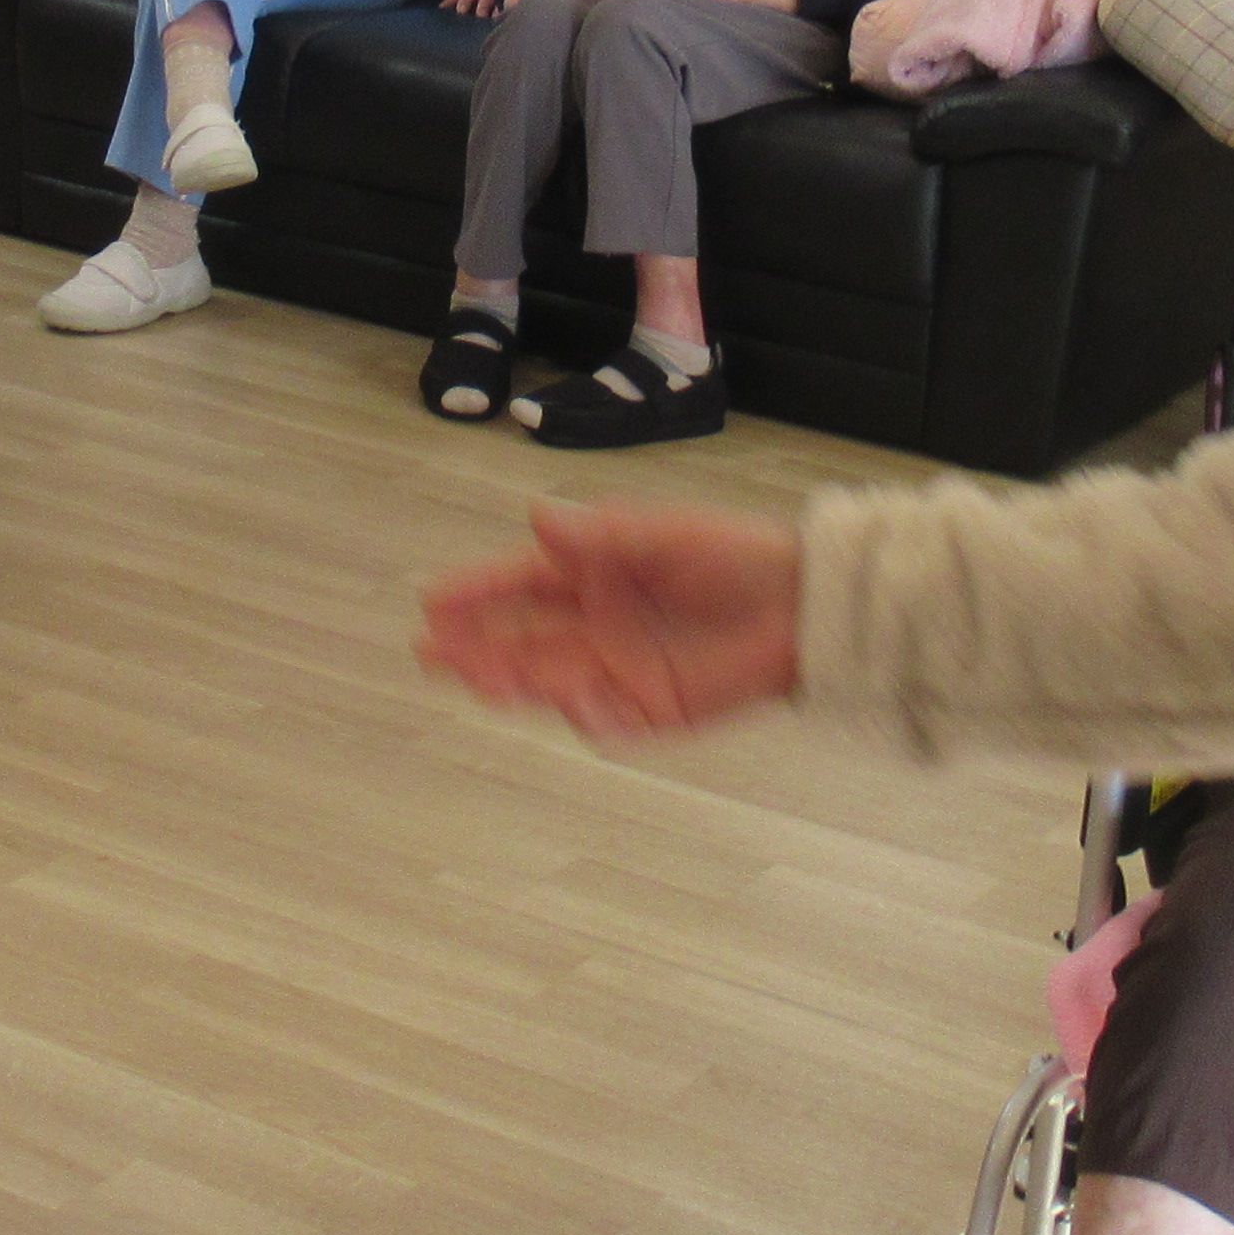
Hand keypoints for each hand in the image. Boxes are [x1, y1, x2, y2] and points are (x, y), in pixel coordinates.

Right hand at [419, 500, 804, 740]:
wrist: (802, 607)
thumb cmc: (736, 557)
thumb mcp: (663, 534)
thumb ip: (599, 534)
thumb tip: (536, 516)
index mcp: (594, 574)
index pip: (521, 584)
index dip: (477, 593)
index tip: (434, 599)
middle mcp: (597, 624)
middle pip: (522, 638)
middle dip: (475, 645)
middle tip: (431, 651)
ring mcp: (620, 669)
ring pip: (549, 680)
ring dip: (509, 679)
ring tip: (473, 676)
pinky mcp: (651, 709)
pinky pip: (602, 718)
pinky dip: (577, 711)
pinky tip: (557, 696)